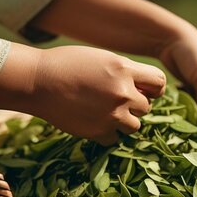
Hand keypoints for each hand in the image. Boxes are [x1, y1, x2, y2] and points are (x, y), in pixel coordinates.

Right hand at [0, 44, 165, 144]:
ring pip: (135, 125)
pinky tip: (92, 121)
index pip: (159, 82)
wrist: (37, 82)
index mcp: (125, 69)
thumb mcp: (102, 58)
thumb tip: (147, 88)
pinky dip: (106, 132)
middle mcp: (123, 93)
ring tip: (104, 111)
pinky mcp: (99, 132)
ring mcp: (112, 115)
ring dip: (124, 120)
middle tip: (114, 99)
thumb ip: (126, 71)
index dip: (154, 87)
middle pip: (146, 106)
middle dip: (134, 104)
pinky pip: (114, 138)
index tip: (146, 90)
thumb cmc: (68, 64)